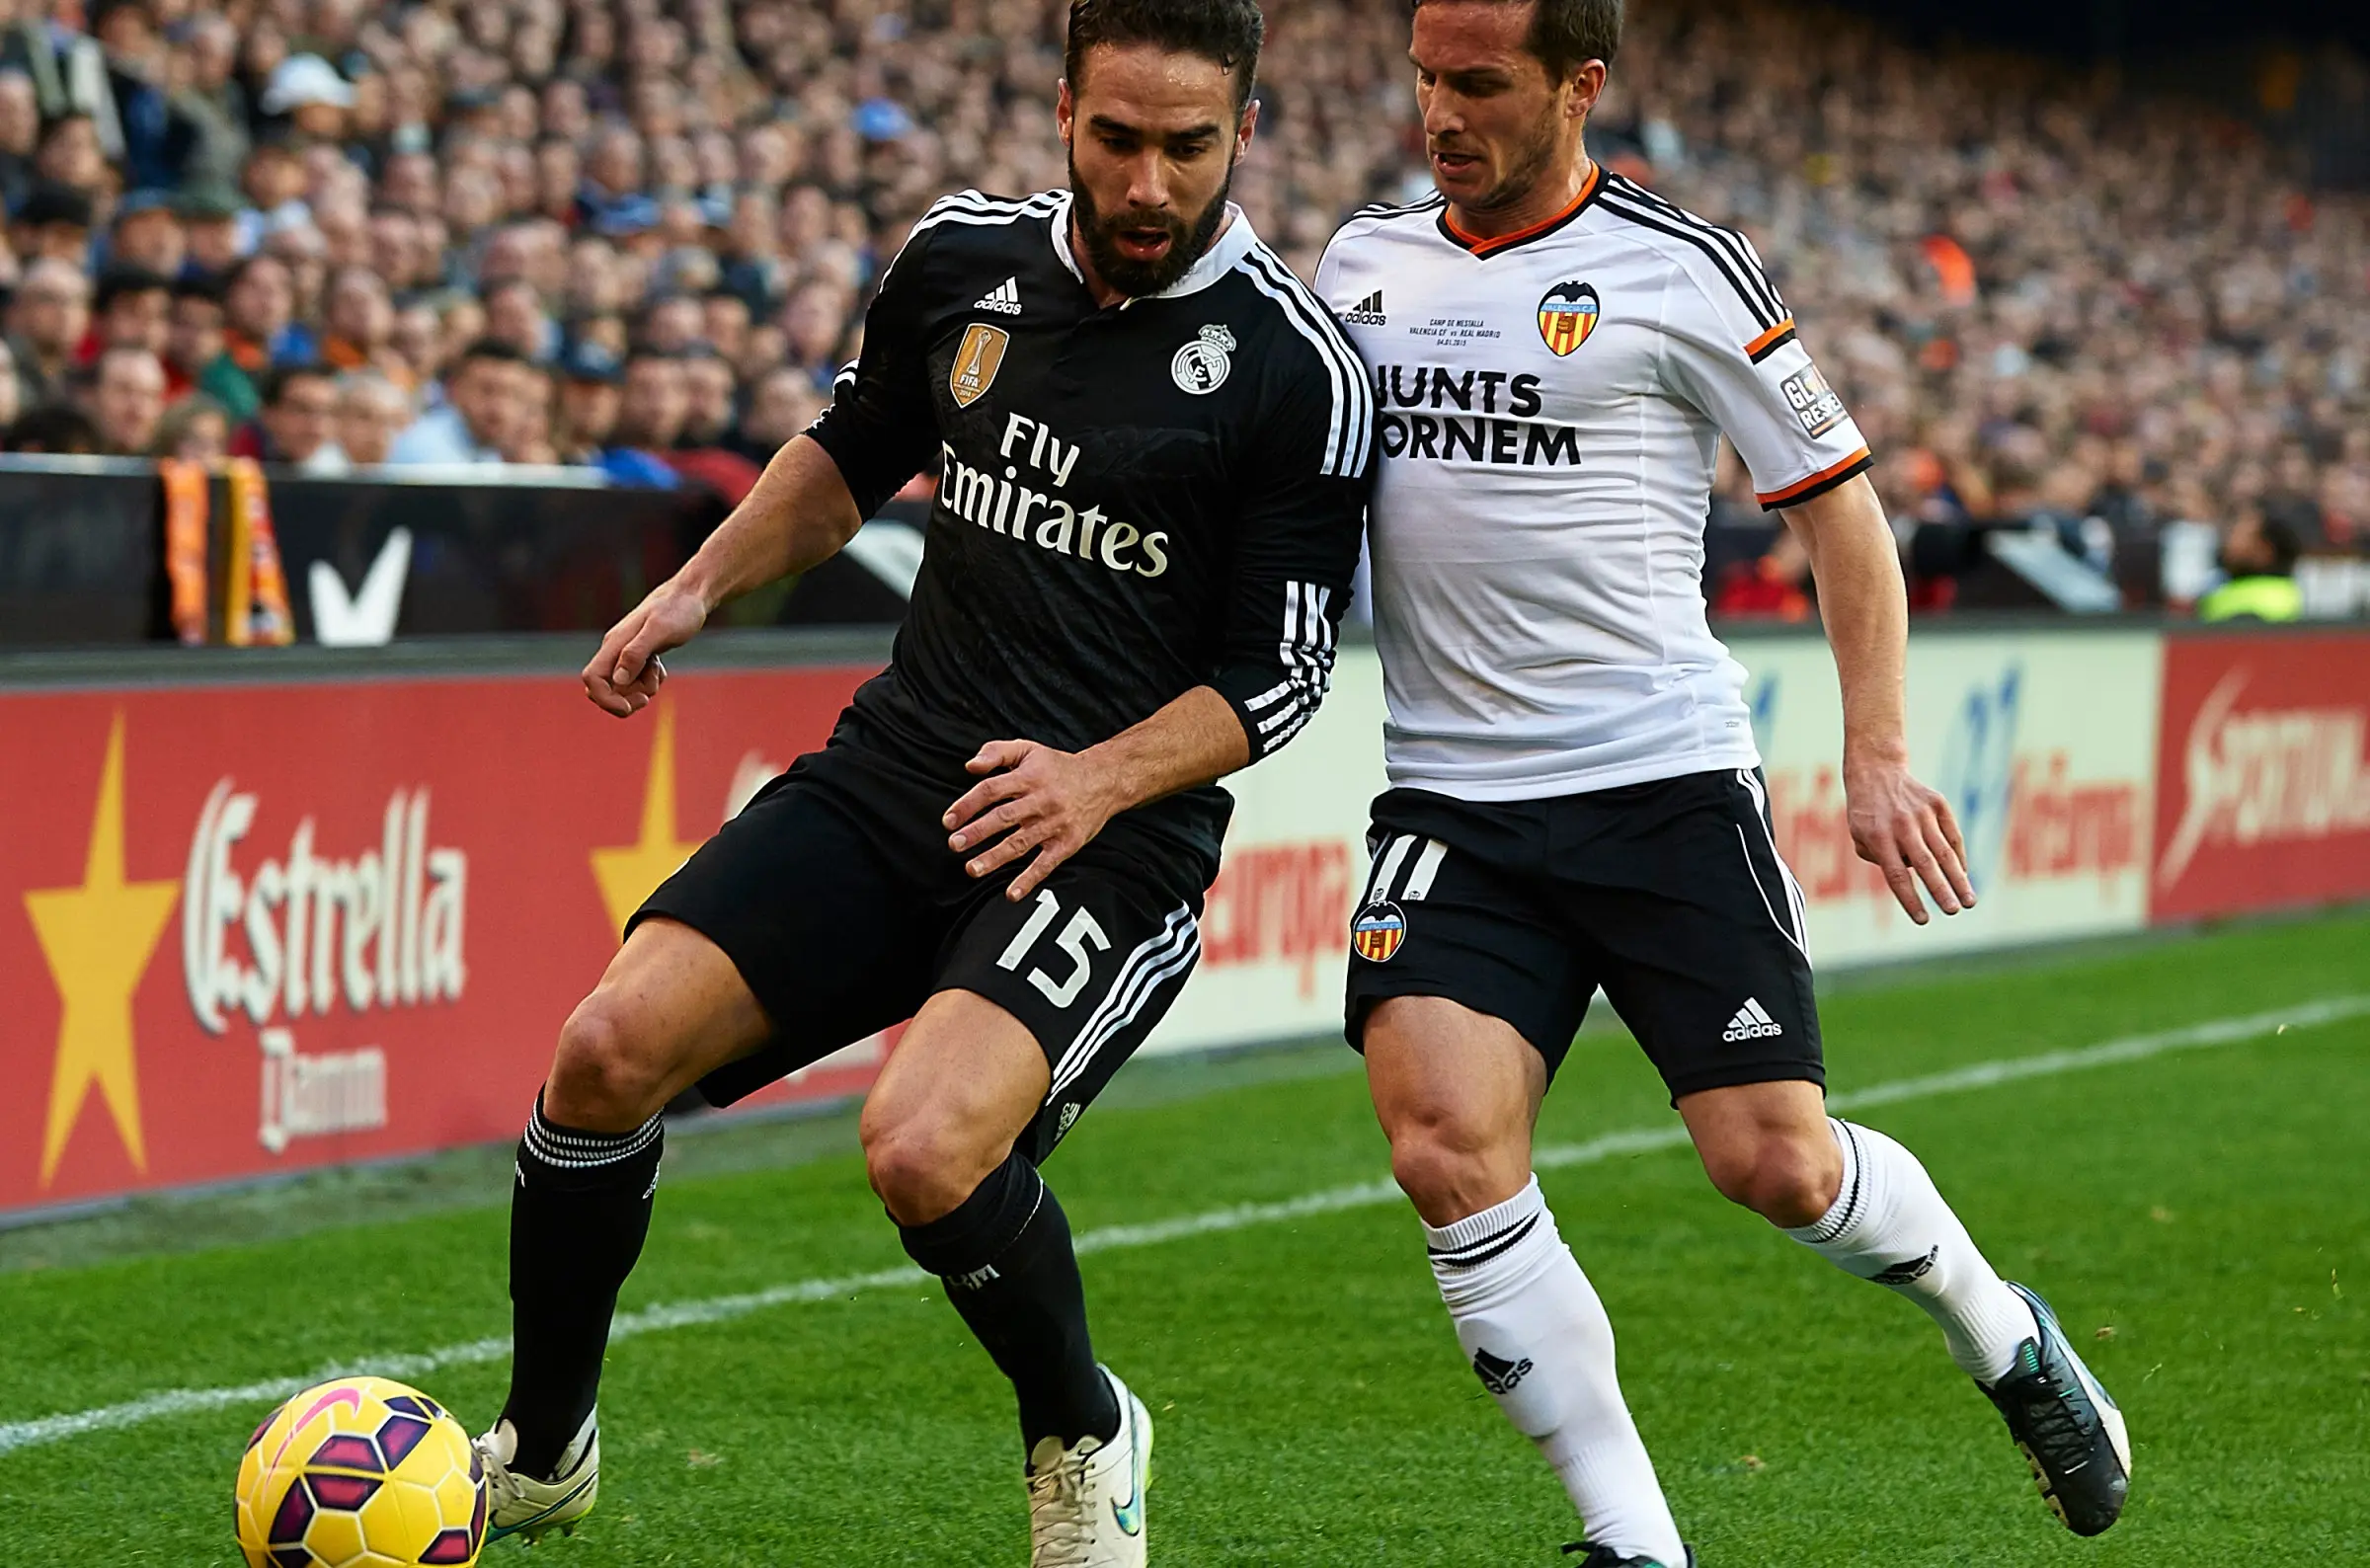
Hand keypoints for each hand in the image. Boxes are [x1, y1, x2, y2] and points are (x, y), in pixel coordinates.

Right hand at [582, 582, 707, 716]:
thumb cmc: (678, 610)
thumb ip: (636, 654)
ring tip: (658, 670)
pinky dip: (649, 682)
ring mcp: (626, 653)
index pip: (592, 679)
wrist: (690, 595)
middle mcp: (615, 649)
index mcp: (614, 643)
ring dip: (641, 689)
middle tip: (649, 693)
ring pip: (622, 687)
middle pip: (605, 688)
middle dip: (625, 699)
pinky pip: (636, 680)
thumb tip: (618, 680)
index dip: (606, 699)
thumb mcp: (660, 631)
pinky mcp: (639, 655)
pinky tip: (660, 668)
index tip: (629, 707)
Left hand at [943, 740, 1123, 900]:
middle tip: (955, 843)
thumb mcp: (1028, 749)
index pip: (991, 790)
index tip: (949, 820)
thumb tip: (970, 766)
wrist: (1104, 780)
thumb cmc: (1060, 767)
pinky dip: (1029, 880)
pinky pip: (1046, 864)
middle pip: (1003, 817)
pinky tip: (1012, 893)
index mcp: (1028, 777)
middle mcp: (1040, 801)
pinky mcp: (1067, 843)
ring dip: (995, 857)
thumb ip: (996, 752)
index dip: (968, 805)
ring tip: (973, 868)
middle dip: (976, 832)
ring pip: (1021, 843)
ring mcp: (1054, 824)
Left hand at [1844, 754, 1977, 924]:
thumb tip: (1910, 874)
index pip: (1896, 875)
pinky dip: (1958, 857)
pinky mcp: (1937, 804)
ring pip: (1944, 852)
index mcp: (1878, 837)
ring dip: (1958, 879)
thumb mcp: (1860, 837)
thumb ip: (1879, 859)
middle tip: (1954, 911)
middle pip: (1925, 864)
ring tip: (1969, 901)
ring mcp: (1922, 813)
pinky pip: (1952, 835)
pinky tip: (1963, 875)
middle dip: (1941, 890)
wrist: (1878, 771)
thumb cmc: (1867, 813)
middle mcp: (1902, 826)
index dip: (1910, 899)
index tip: (1923, 920)